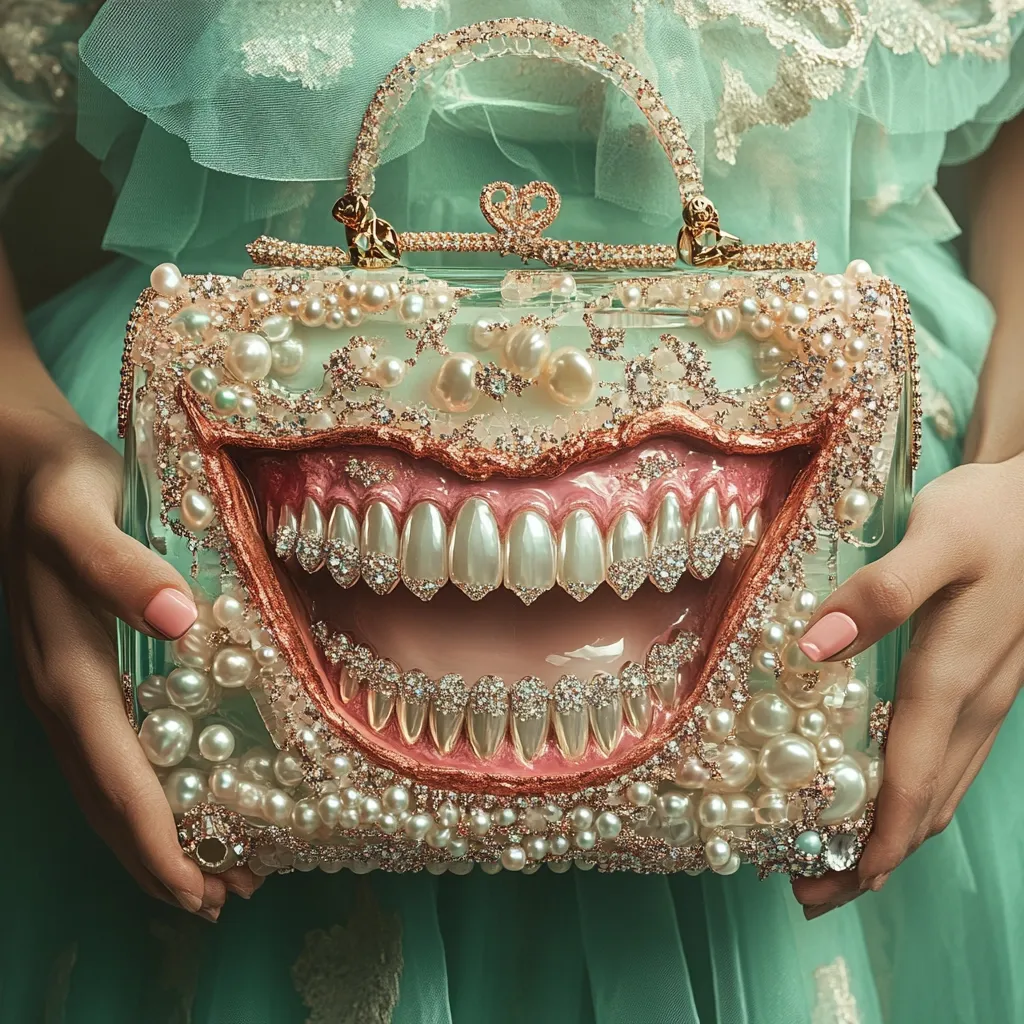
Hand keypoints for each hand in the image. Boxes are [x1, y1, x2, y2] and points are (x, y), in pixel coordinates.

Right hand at [0, 406, 260, 920]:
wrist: (21, 465)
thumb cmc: (61, 489)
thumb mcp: (82, 517)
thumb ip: (121, 568)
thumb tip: (182, 622)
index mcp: (66, 672)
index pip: (116, 778)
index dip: (157, 841)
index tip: (202, 891)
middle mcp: (61, 694)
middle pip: (111, 799)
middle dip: (161, 859)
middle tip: (224, 902)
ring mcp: (64, 687)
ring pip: (106, 783)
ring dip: (153, 836)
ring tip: (208, 876)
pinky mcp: (77, 670)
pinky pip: (108, 750)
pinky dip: (142, 791)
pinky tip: (179, 798)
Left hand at [790, 454, 1023, 917]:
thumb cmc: (993, 515)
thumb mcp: (937, 539)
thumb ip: (881, 595)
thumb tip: (811, 649)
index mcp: (954, 678)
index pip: (911, 784)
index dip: (870, 844)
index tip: (821, 886)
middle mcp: (975, 703)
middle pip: (926, 805)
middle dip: (872, 859)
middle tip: (808, 891)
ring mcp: (988, 697)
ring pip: (943, 789)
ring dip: (894, 834)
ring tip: (837, 860)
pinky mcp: (986, 682)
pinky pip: (951, 760)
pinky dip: (915, 796)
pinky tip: (883, 790)